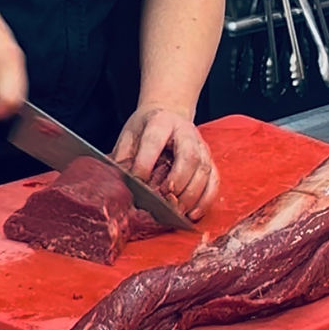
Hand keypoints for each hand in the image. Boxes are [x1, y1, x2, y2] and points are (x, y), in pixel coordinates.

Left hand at [112, 105, 218, 221]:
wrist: (168, 116)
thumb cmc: (146, 129)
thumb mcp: (130, 135)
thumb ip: (123, 157)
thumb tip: (113, 184)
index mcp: (161, 122)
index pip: (154, 141)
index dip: (145, 163)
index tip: (138, 182)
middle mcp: (185, 132)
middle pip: (189, 155)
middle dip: (179, 180)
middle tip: (166, 198)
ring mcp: (201, 145)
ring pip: (204, 170)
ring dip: (192, 195)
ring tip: (178, 211)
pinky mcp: (210, 159)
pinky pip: (214, 180)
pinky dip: (206, 199)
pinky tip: (193, 213)